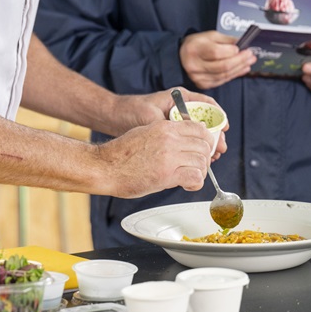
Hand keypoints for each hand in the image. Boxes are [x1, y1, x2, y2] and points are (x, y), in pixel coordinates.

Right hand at [98, 117, 214, 196]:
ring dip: (199, 171)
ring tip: (189, 176)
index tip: (203, 149)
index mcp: (164, 127)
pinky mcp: (167, 174)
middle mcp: (169, 139)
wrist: (104, 167)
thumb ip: (165, 134)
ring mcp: (169, 156)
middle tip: (196, 166)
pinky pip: (196, 177)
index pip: (199, 128)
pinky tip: (186, 184)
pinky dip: (195, 183)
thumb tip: (183, 140)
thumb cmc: (121, 154)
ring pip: (202, 162)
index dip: (206, 140)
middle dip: (204, 158)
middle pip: (204, 145)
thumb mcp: (145, 133)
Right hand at [179, 31, 255, 88]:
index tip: (241, 48)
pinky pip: (222, 81)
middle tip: (250, 55)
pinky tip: (242, 69)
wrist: (181, 56)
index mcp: (194, 49)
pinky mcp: (202, 84)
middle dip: (240, 61)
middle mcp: (194, 65)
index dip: (230, 51)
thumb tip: (243, 44)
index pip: (215, 52)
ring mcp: (197, 77)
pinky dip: (234, 75)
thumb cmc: (196, 45)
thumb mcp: (209, 36)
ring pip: (224, 75)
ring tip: (249, 62)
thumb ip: (226, 40)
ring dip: (239, 69)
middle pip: (222, 66)